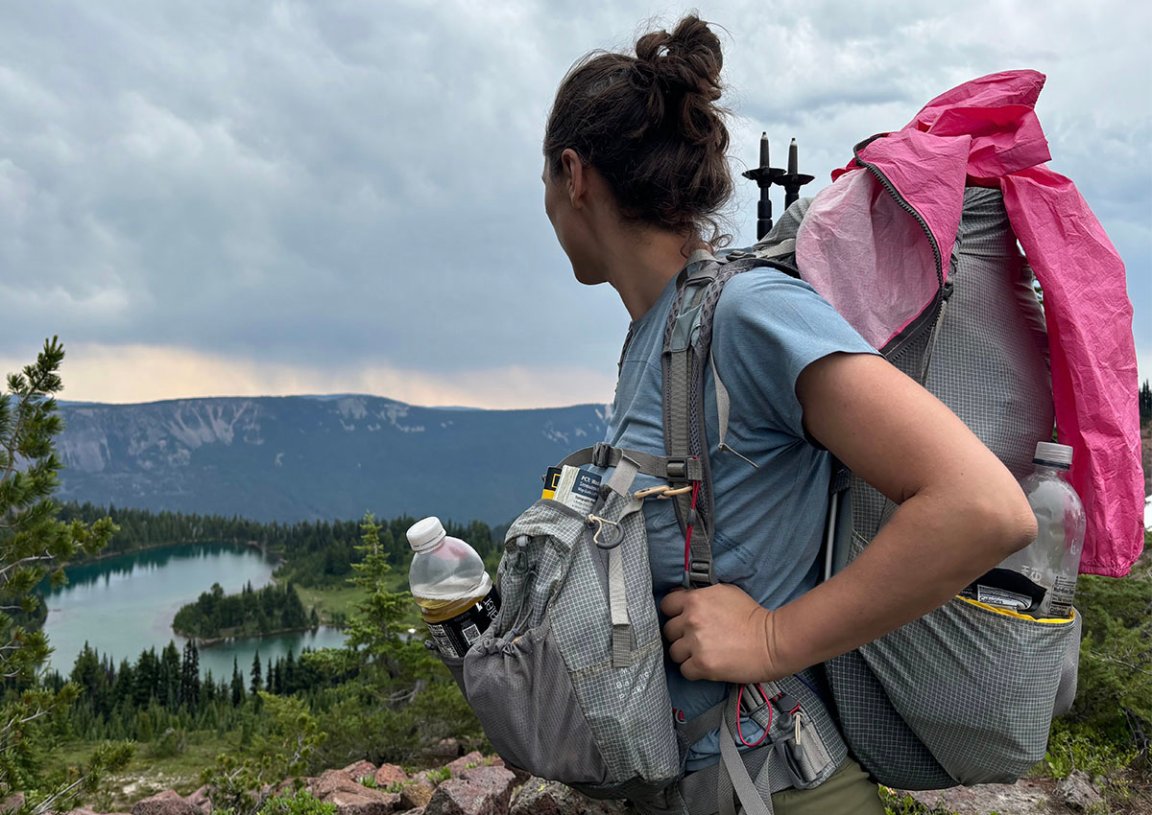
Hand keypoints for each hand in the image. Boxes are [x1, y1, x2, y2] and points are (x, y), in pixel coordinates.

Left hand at [660, 584, 782, 682]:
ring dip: (686, 655)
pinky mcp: (702, 664)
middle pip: (668, 631)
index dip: (673, 614)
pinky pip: (685, 670)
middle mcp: (692, 619)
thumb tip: (682, 598)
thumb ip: (701, 595)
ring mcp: (696, 643)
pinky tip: (707, 665)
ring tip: (703, 653)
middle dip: (680, 635)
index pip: (666, 605)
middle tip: (696, 639)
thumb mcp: (725, 592)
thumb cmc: (752, 616)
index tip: (682, 620)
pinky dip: (694, 670)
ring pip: (674, 652)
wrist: (772, 642)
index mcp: (695, 599)